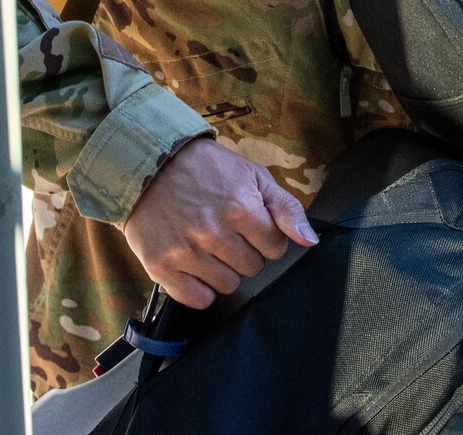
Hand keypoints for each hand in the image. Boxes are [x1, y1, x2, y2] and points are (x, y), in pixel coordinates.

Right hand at [121, 136, 318, 308]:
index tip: (251, 224)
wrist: (152, 164)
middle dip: (245, 251)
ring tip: (209, 244)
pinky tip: (196, 266)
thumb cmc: (208, 169)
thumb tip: (310, 240)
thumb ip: (286, 208)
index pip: (275, 247)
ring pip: (227, 284)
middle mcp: (214, 233)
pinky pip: (196, 299)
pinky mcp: (160, 266)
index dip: (266, 236)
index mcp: (241, 209)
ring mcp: (185, 252)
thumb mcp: (255, 177)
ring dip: (223, 269)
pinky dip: (200, 288)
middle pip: (252, 268)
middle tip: (227, 231)